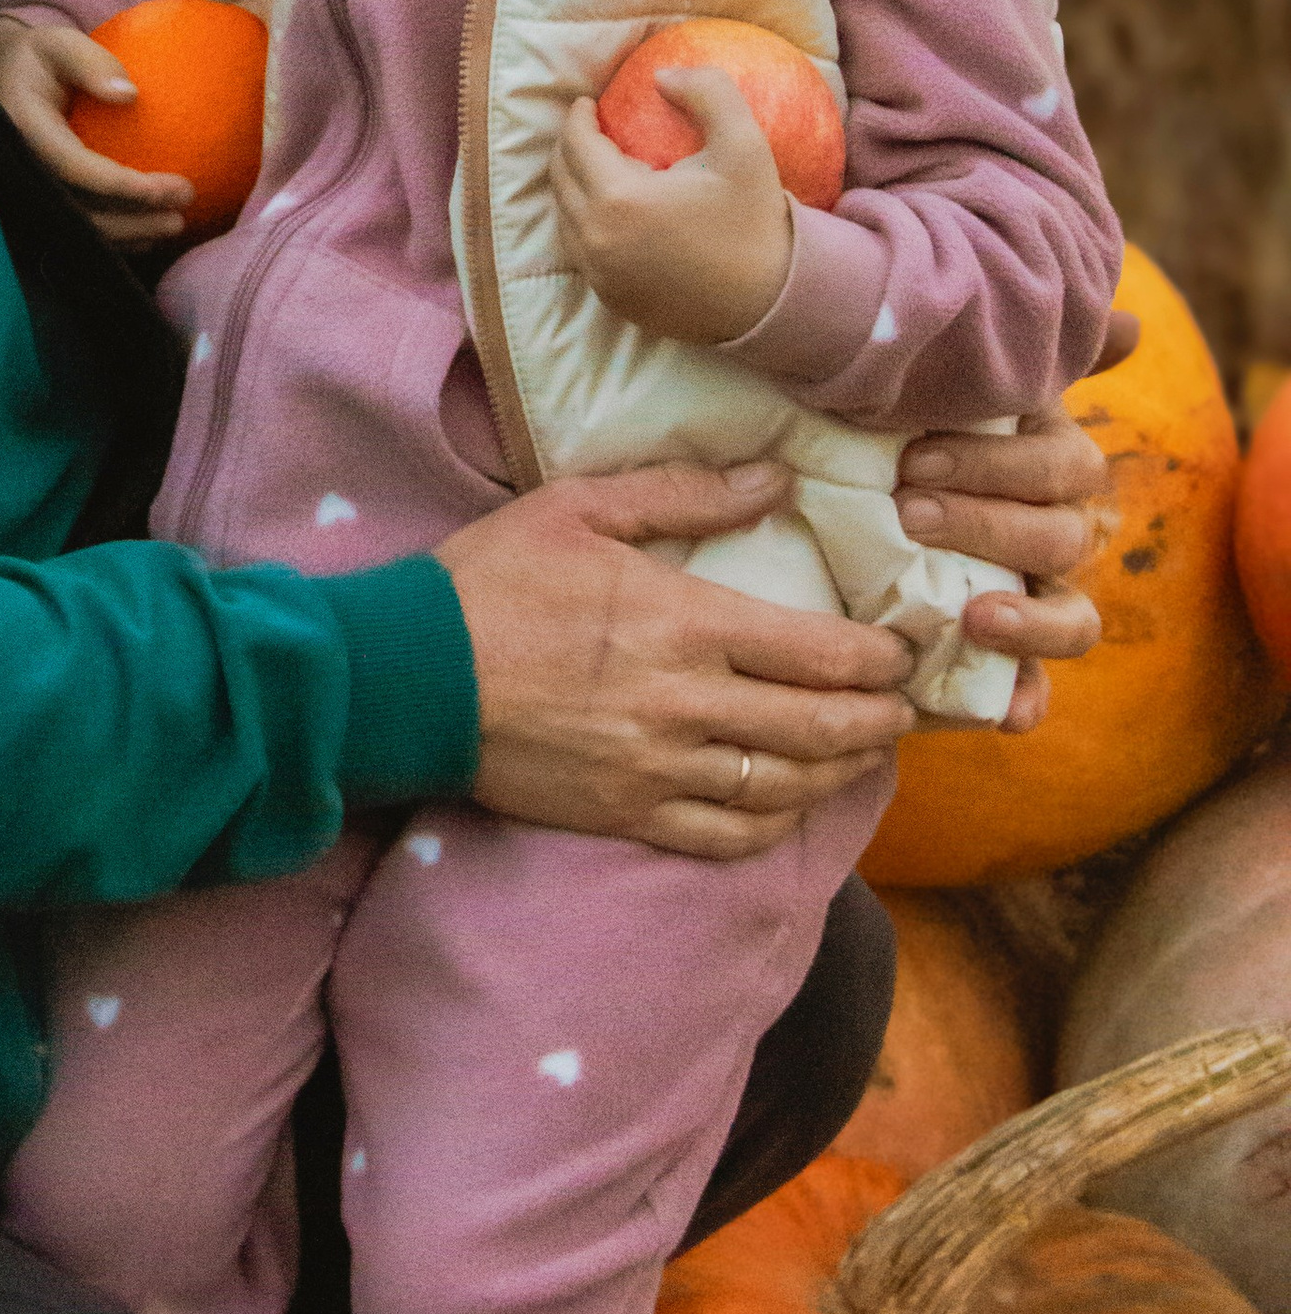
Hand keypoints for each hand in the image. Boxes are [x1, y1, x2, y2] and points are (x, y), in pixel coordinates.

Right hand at [0, 11, 191, 246]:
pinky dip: (117, 238)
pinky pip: (78, 228)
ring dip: (130, 235)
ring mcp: (27, 190)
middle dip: (133, 220)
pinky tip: (152, 232)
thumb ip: (91, 62)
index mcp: (23, 129)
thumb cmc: (37, 58)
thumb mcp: (59, 43)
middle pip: (79, 210)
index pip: (72, 165)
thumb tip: (131, 95)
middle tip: (182, 210)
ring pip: (80, 228)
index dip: (117, 184)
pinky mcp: (40, 200)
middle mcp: (22, 167)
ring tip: (175, 225)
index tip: (164, 188)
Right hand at [441, 459, 913, 858]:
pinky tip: (791, 801)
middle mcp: (686, 706)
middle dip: (881, 719)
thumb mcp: (579, 508)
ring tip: (865, 749)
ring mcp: (658, 770)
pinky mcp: (627, 815)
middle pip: (822, 728)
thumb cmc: (491, 581)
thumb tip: (775, 478)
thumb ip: (684, 493)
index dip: (882, 659)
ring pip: (786, 787)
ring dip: (842, 771)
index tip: (906, 650)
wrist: (407, 676)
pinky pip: (727, 836)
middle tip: (906, 705)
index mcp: (683, 624)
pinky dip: (775, 823)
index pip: (821, 653)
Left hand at [552, 69, 794, 346]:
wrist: (770, 303)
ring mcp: (599, 275)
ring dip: (574, 184)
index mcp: (619, 199)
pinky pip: (581, 250)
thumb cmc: (755, 221)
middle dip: (570, 147)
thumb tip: (661, 74)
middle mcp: (596, 240)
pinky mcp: (610, 298)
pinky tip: (613, 210)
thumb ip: (707, 92)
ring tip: (599, 165)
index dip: (579, 117)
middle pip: (560, 178)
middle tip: (592, 129)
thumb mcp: (745, 145)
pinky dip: (586, 222)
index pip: (576, 144)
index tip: (591, 102)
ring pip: (565, 216)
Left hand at [896, 349, 1126, 726]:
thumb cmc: (893, 420)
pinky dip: (1027, 702)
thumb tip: (1125, 323)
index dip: (999, 467)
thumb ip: (1017, 347)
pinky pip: (1035, 689)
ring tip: (973, 614)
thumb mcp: (938, 379)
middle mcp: (1049, 529)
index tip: (913, 459)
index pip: (1062, 468)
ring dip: (1028, 618)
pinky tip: (1006, 717)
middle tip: (908, 511)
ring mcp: (1029, 592)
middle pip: (1060, 536)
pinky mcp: (995, 651)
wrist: (836, 492)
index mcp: (1042, 463)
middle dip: (987, 525)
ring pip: (1071, 616)